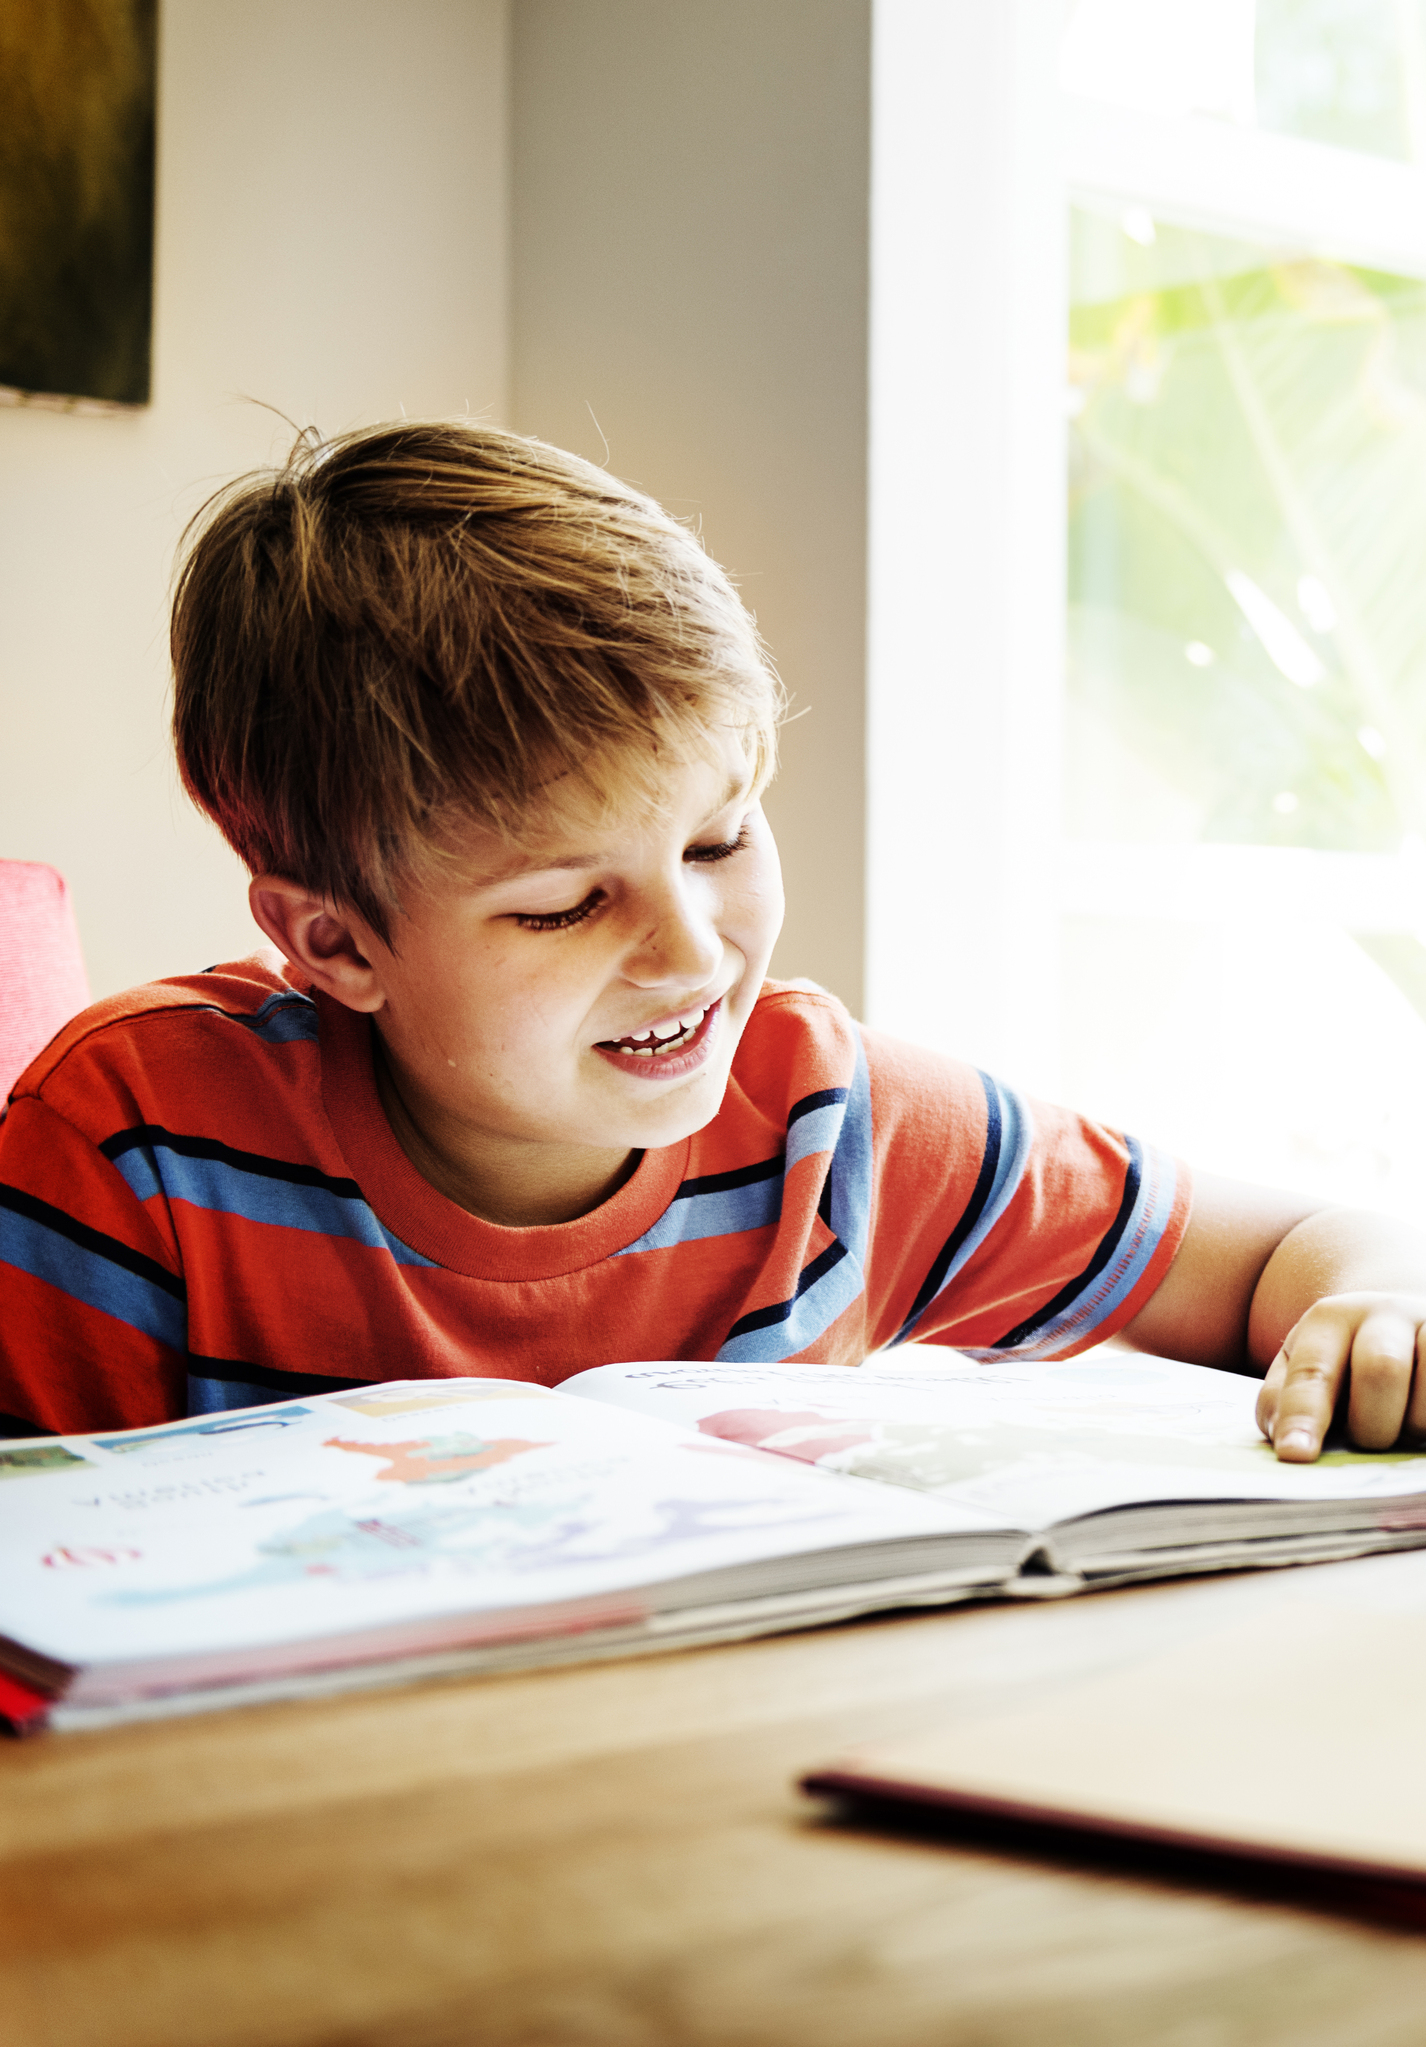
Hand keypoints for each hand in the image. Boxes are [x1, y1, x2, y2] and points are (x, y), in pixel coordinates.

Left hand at [1256, 1292, 1425, 1460]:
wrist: (1403, 1322)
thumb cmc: (1345, 1361)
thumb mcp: (1303, 1367)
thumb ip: (1284, 1402)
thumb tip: (1290, 1447)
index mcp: (1330, 1319)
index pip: (1313, 1371)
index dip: (1303, 1417)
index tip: (1296, 1455)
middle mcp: (1386, 1313)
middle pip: (1382, 1370)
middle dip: (1371, 1425)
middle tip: (1367, 1442)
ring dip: (1413, 1429)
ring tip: (1403, 1428)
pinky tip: (1419, 1423)